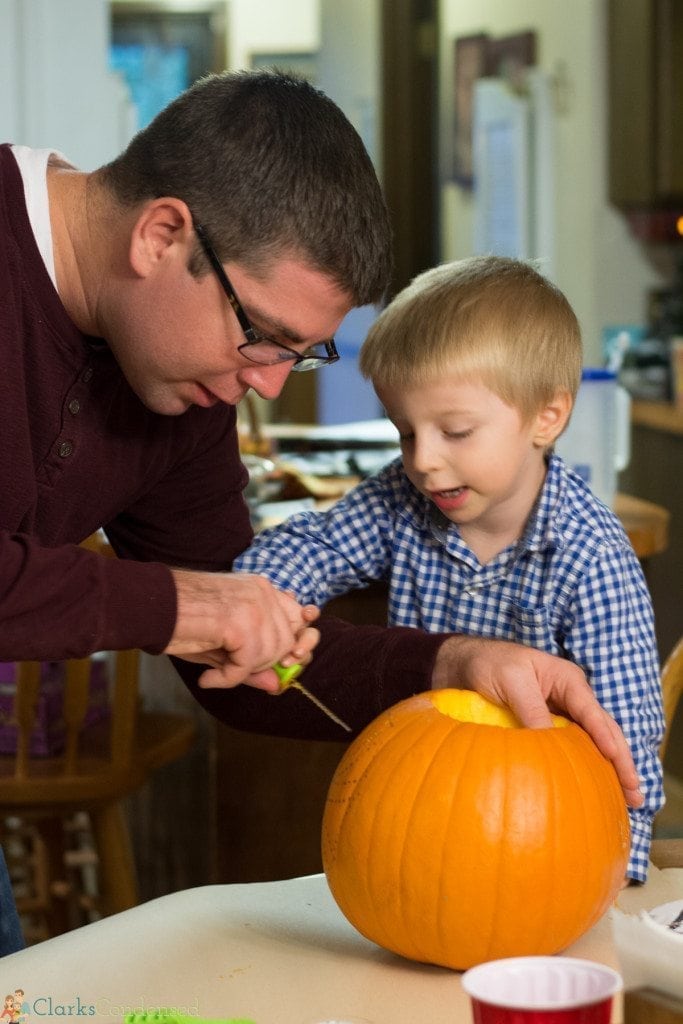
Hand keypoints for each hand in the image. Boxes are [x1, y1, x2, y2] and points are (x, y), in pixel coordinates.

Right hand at [165, 570, 319, 688]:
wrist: (151, 605)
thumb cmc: (182, 620)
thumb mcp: (225, 643)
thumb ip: (254, 661)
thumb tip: (277, 686)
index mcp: (262, 589)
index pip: (300, 617)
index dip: (297, 643)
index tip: (287, 661)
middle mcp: (263, 593)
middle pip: (288, 642)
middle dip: (266, 664)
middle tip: (234, 670)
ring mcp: (254, 606)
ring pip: (270, 655)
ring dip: (243, 671)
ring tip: (216, 671)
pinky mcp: (240, 624)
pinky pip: (247, 666)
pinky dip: (227, 679)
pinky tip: (208, 678)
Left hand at [432, 635, 642, 808]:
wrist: (461, 666)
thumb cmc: (488, 664)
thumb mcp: (510, 680)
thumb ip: (531, 707)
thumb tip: (548, 741)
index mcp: (567, 681)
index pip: (594, 715)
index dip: (608, 742)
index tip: (619, 766)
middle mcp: (569, 699)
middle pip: (603, 733)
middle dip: (621, 763)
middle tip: (634, 796)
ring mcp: (559, 715)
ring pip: (590, 745)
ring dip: (606, 770)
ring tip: (623, 801)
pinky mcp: (544, 729)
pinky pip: (567, 751)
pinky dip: (581, 769)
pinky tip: (588, 792)